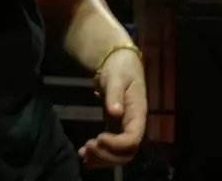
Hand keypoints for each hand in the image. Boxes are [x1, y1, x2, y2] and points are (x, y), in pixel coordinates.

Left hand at [79, 48, 146, 169]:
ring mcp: (124, 129)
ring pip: (118, 155)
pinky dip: (98, 155)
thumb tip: (115, 113)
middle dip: (107, 155)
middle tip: (87, 148)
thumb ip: (115, 93)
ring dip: (101, 158)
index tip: (99, 138)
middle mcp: (134, 125)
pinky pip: (110, 148)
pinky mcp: (115, 129)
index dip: (117, 144)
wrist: (118, 62)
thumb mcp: (117, 76)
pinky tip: (83, 155)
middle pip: (126, 152)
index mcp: (138, 113)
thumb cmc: (120, 67)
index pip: (133, 138)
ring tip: (82, 153)